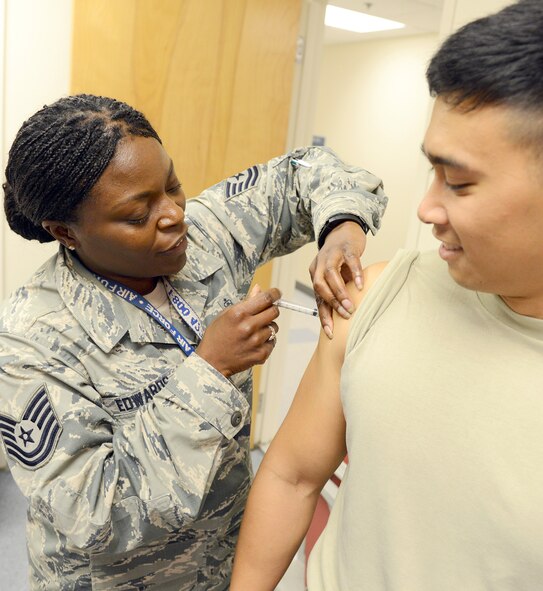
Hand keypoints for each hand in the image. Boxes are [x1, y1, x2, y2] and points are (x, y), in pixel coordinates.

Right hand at [196, 286, 280, 377]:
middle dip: (271, 310)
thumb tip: (259, 289)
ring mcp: (256, 341)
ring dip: (267, 327)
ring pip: (274, 327)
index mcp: (239, 313)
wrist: (211, 362)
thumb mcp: (226, 314)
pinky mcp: (261, 354)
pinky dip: (266, 341)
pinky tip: (254, 343)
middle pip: (274, 311)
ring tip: (253, 332)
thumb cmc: (216, 337)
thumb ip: (245, 302)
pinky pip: (273, 342)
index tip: (276, 293)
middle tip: (263, 314)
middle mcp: (249, 326)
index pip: (266, 298)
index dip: (275, 293)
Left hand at [309, 221, 365, 338]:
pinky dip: (354, 274)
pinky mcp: (346, 248)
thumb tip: (340, 317)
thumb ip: (335, 292)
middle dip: (331, 304)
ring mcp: (332, 255)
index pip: (317, 298)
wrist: (344, 230)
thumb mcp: (335, 276)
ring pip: (331, 275)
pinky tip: (360, 286)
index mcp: (315, 273)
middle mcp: (320, 264)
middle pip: (319, 286)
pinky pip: (350, 261)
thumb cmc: (340, 258)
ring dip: (340, 292)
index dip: (323, 316)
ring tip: (350, 306)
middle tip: (345, 316)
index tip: (330, 332)